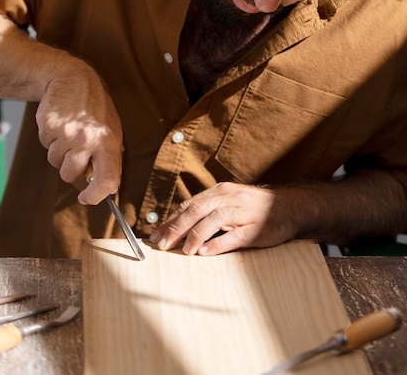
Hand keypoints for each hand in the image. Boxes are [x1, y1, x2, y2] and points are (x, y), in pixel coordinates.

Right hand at [36, 63, 122, 204]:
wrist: (74, 79)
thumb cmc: (96, 108)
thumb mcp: (112, 130)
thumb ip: (109, 158)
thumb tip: (105, 187)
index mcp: (108, 142)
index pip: (106, 181)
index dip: (95, 196)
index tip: (87, 197)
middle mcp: (87, 139)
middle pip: (70, 175)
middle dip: (70, 169)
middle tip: (76, 152)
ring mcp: (66, 133)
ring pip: (54, 162)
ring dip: (59, 152)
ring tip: (70, 132)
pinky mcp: (48, 126)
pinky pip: (44, 145)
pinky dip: (50, 139)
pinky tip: (60, 124)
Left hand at [149, 182, 295, 255]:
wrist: (289, 206)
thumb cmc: (255, 208)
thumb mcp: (229, 202)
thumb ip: (208, 210)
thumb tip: (179, 225)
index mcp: (220, 191)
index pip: (189, 204)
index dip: (171, 220)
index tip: (155, 235)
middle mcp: (230, 197)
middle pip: (197, 209)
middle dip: (176, 227)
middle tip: (161, 244)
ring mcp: (243, 211)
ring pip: (214, 219)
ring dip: (195, 235)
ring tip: (182, 250)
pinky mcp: (256, 227)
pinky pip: (235, 235)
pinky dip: (218, 243)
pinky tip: (205, 252)